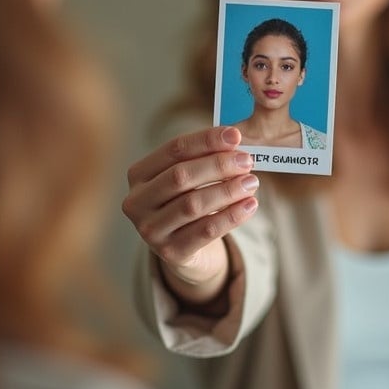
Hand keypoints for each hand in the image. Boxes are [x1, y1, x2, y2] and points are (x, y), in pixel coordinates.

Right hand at [122, 126, 258, 304]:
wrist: (184, 249)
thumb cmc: (187, 201)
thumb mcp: (189, 178)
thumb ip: (204, 158)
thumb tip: (233, 140)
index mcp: (138, 175)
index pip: (173, 149)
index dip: (206, 140)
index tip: (235, 136)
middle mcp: (137, 202)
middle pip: (180, 176)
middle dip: (218, 165)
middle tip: (247, 161)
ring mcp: (150, 230)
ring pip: (193, 204)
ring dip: (227, 190)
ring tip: (251, 182)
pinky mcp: (170, 252)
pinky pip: (206, 231)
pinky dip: (231, 216)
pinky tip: (250, 205)